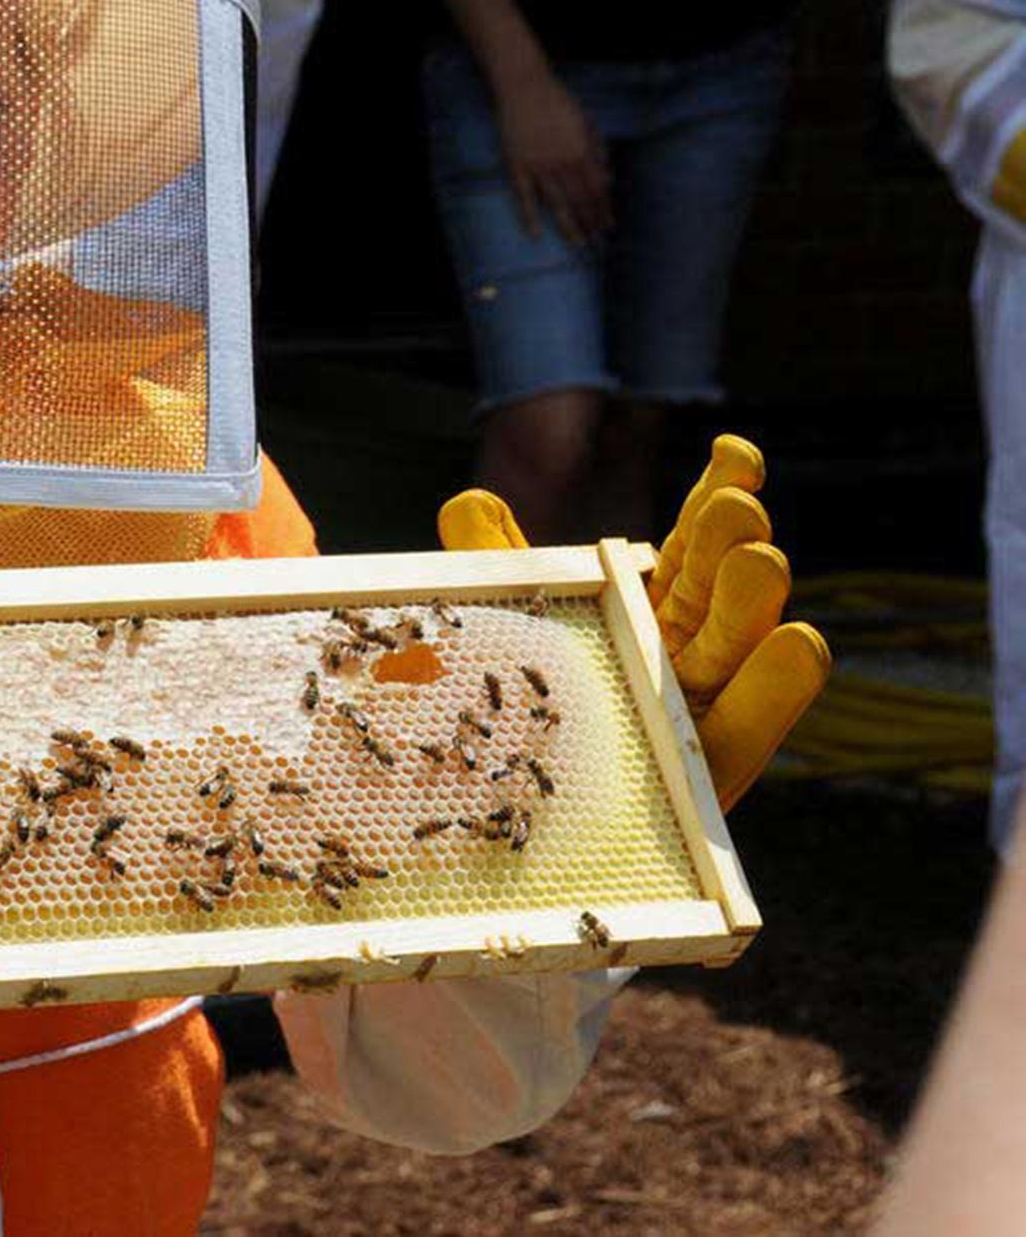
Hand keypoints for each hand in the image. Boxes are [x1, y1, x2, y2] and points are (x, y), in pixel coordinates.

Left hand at [437, 435, 830, 810]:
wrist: (528, 816)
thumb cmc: (531, 706)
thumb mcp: (508, 628)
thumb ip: (498, 566)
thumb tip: (468, 500)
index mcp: (654, 599)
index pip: (693, 537)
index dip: (719, 491)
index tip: (734, 452)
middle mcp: (693, 644)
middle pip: (722, 580)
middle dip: (732, 539)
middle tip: (735, 505)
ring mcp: (709, 702)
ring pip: (743, 642)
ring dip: (756, 600)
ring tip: (761, 559)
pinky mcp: (711, 765)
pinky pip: (751, 724)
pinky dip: (777, 685)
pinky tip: (800, 642)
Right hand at [492, 70, 612, 244]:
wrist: (524, 87)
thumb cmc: (557, 102)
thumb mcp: (586, 121)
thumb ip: (598, 150)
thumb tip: (609, 179)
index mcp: (582, 150)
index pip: (597, 187)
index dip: (604, 208)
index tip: (608, 224)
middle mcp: (563, 161)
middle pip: (580, 199)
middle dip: (590, 221)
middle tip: (596, 240)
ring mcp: (539, 165)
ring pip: (557, 203)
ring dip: (569, 225)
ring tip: (578, 243)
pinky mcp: (517, 166)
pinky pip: (524, 197)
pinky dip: (529, 217)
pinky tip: (536, 235)